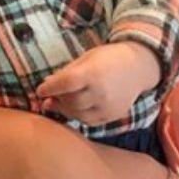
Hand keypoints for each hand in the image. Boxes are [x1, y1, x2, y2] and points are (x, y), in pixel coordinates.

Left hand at [37, 42, 161, 125]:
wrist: (138, 67)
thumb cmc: (110, 57)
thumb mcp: (88, 58)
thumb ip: (67, 72)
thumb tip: (46, 83)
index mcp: (94, 73)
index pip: (65, 83)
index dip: (49, 88)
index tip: (40, 90)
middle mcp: (101, 92)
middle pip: (70, 101)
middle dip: (56, 100)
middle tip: (48, 98)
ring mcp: (107, 106)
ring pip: (78, 114)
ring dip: (65, 109)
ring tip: (58, 103)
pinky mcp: (111, 116)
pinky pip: (89, 121)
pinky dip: (78, 115)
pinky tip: (74, 108)